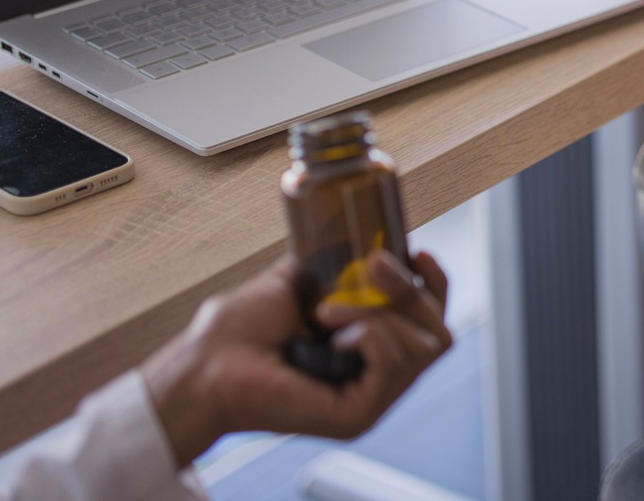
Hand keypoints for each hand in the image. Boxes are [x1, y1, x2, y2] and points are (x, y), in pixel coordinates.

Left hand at [141, 251, 451, 464]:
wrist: (205, 363)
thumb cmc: (240, 331)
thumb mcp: (302, 281)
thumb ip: (338, 263)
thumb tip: (365, 229)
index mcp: (371, 350)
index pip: (432, 322)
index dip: (435, 286)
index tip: (418, 253)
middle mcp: (379, 378)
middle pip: (438, 332)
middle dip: (410, 289)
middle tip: (371, 266)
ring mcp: (372, 399)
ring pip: (425, 347)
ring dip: (380, 311)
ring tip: (330, 307)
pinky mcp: (359, 415)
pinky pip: (394, 364)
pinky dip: (369, 334)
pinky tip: (334, 332)